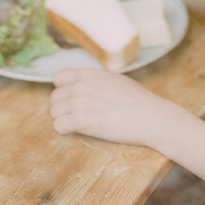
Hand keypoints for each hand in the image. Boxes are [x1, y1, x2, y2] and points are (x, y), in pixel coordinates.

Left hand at [50, 68, 173, 147]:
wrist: (149, 116)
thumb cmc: (137, 100)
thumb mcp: (113, 79)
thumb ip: (93, 80)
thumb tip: (82, 85)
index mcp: (88, 73)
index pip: (58, 78)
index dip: (63, 90)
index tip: (72, 98)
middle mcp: (80, 85)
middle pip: (54, 98)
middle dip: (63, 107)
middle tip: (79, 115)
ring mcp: (78, 103)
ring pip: (54, 113)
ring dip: (64, 119)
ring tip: (80, 124)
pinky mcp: (80, 121)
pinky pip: (58, 127)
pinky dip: (65, 131)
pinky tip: (79, 131)